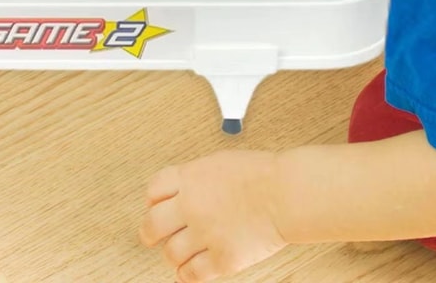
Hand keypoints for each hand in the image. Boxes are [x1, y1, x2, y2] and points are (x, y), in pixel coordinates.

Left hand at [140, 151, 285, 280]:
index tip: (153, 207)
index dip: (151, 201)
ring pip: (171, 253)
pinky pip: (193, 274)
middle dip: (149, 232)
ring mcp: (205, 234)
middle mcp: (192, 206)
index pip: (153, 191)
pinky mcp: (222, 258)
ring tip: (178, 253)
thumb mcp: (218, 164)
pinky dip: (187, 275)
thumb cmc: (260, 175)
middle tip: (150, 236)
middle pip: (153, 224)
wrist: (286, 194)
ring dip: (172, 254)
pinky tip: (189, 271)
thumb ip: (196, 178)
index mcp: (190, 178)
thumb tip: (182, 191)